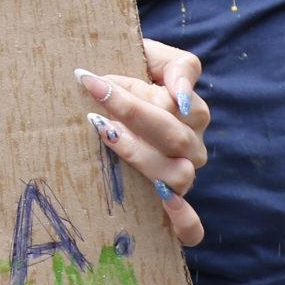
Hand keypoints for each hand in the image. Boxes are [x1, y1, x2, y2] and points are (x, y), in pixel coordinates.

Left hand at [75, 40, 210, 245]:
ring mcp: (185, 177)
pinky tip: (165, 204)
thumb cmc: (130, 79)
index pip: (174, 101)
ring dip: (141, 156)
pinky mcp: (175, 211)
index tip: (92, 81)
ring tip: (106, 136)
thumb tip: (181, 93)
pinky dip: (183, 220)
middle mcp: (192, 145)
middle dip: (131, 114)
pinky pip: (190, 226)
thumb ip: (174, 64)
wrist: (111, 112)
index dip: (134, 92)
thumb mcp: (149, 57)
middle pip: (173, 134)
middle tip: (92, 103)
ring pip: (177, 174)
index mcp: (191, 111)